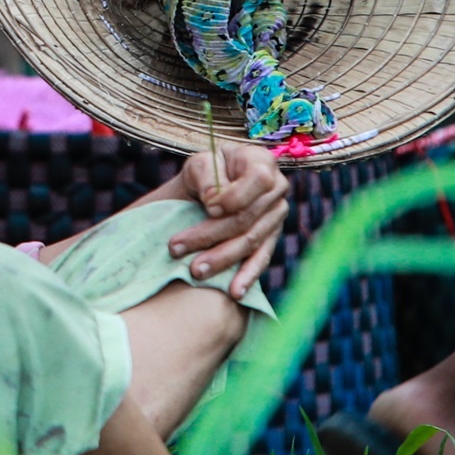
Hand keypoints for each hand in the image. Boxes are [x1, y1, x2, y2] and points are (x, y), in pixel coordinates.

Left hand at [168, 143, 290, 298]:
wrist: (208, 189)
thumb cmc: (204, 174)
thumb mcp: (199, 164)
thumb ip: (205, 175)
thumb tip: (213, 200)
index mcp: (262, 162)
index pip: (258, 180)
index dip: (235, 196)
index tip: (207, 207)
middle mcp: (277, 189)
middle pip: (248, 218)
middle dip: (211, 235)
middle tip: (177, 248)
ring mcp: (276, 217)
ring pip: (251, 242)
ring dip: (222, 259)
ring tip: (195, 271)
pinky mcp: (270, 240)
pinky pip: (261, 259)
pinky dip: (247, 276)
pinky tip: (234, 292)